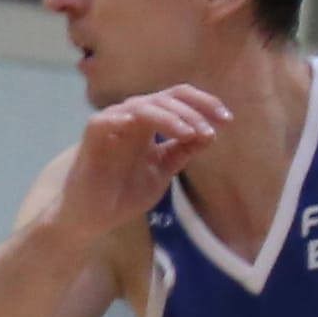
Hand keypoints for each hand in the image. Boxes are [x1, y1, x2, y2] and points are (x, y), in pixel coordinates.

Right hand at [52, 86, 227, 241]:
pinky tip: (137, 125)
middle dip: (193, 112)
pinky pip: (104, 121)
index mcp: (148, 123)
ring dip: (169, 118)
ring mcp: (111, 127)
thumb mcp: (163, 170)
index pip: (177, 99)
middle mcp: (131, 119)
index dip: (204, 104)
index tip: (227, 120)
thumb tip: (210, 133)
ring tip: (189, 134)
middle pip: (165, 98)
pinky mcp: (91, 140)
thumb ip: (182, 151)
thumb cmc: (124, 194)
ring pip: (142, 106)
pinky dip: (122, 119)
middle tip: (211, 131)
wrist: (94, 218)